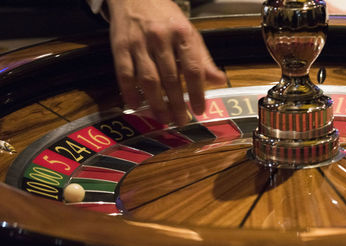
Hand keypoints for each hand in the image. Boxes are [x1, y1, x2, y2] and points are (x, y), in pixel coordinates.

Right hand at [106, 0, 225, 124]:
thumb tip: (219, 81)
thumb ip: (203, 59)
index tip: (200, 110)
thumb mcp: (189, 33)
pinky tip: (136, 106)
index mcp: (183, 34)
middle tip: (181, 121)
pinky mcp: (120, 47)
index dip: (198, 92)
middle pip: (171, 78)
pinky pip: (125, 74)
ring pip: (149, 79)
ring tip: (164, 118)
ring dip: (156, 103)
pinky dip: (130, 92)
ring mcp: (139, 43)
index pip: (193, 68)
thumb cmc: (166, 18)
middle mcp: (161, 38)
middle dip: (177, 103)